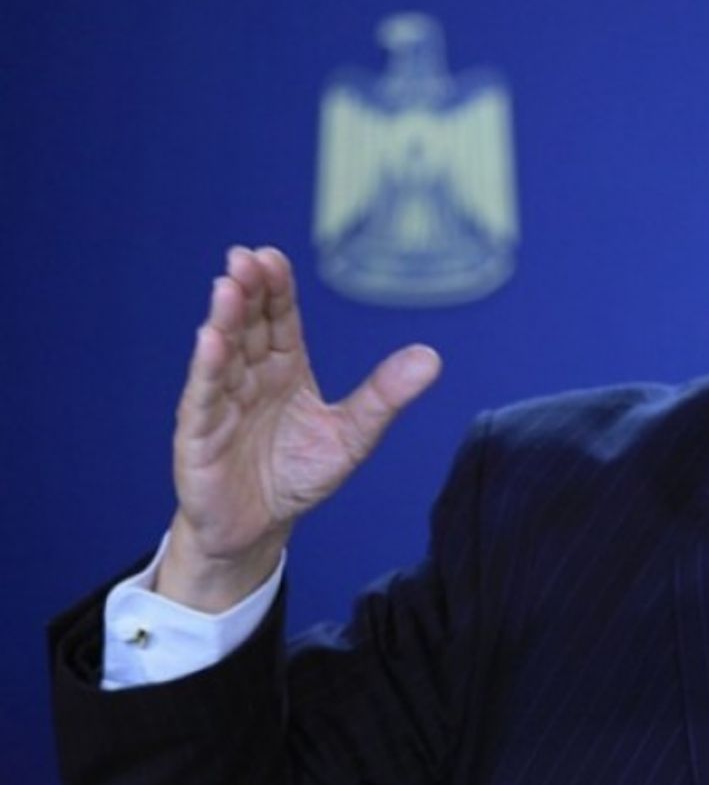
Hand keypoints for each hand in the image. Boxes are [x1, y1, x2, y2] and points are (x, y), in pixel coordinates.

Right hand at [160, 246, 440, 609]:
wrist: (259, 527)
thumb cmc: (299, 474)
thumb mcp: (353, 435)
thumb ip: (384, 396)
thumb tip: (432, 357)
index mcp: (284, 368)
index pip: (280, 318)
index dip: (276, 288)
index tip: (272, 256)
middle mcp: (249, 376)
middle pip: (248, 325)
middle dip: (247, 291)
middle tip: (246, 257)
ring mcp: (220, 403)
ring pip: (222, 354)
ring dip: (223, 320)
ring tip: (227, 286)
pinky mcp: (200, 436)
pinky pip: (203, 397)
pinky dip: (206, 368)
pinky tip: (208, 339)